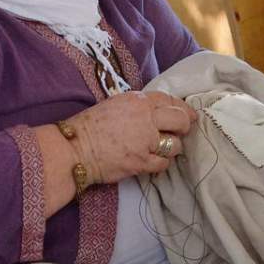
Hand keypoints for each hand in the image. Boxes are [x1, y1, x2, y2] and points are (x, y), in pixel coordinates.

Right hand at [64, 91, 197, 184]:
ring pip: (175, 145)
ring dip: (172, 148)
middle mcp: (145, 117)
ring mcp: (145, 141)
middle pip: (180, 120)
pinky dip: (161, 163)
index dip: (183, 108)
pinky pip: (164, 163)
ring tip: (162, 149)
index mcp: (138, 100)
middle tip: (181, 132)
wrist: (74, 149)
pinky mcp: (142, 161)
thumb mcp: (116, 105)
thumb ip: (139, 107)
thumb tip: (160, 113)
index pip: (170, 100)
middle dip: (185, 126)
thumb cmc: (90, 126)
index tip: (189, 115)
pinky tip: (153, 161)